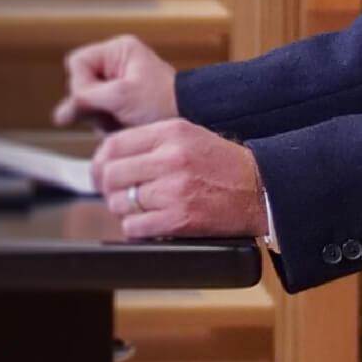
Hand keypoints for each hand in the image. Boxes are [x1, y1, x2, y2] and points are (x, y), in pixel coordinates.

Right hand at [52, 35, 177, 128]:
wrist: (191, 120)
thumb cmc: (165, 103)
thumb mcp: (122, 96)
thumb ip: (87, 99)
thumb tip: (60, 114)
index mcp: (118, 51)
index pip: (77, 64)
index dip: (82, 84)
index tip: (100, 99)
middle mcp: (114, 65)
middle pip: (79, 85)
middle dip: (93, 104)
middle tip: (115, 112)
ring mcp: (116, 86)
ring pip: (86, 104)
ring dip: (100, 117)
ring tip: (123, 119)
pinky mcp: (119, 105)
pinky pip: (97, 116)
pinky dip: (106, 125)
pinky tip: (122, 126)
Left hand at [92, 118, 269, 239]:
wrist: (261, 189)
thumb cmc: (225, 165)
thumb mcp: (190, 136)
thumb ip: (153, 142)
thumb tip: (111, 157)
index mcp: (171, 133)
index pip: (114, 144)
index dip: (101, 160)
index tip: (102, 170)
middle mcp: (170, 158)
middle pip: (112, 174)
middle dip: (108, 187)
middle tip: (115, 193)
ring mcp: (174, 190)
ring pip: (120, 202)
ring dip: (122, 209)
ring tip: (137, 208)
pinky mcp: (179, 219)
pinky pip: (134, 226)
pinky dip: (135, 228)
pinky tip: (148, 223)